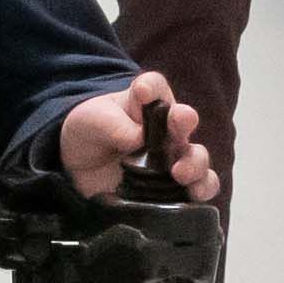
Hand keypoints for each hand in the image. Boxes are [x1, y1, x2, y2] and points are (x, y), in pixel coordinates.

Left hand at [63, 70, 223, 203]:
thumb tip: (137, 138)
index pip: (154, 87)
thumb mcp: (91, 121)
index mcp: (146, 103)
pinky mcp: (173, 185)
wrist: (81, 166)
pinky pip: (198, 187)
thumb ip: (112, 125)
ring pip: (197, 157)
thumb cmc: (90, 132)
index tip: (142, 92)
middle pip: (186, 122)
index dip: (151, 87)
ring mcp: (173, 158)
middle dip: (185, 121)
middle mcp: (167, 128)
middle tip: (181, 122)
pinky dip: (202, 190)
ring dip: (196, 163)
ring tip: (181, 173)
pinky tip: (194, 195)